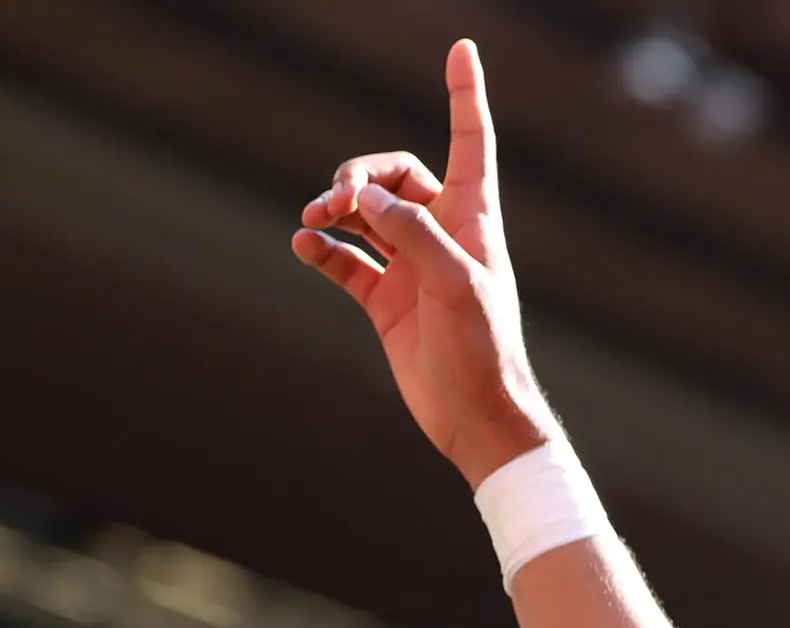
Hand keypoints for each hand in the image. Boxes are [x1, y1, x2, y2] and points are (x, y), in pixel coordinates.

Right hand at [291, 39, 555, 486]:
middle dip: (359, 175)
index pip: (469, 143)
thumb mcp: (456, 284)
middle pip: (395, 175)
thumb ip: (412, 233)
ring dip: (335, 208)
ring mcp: (411, 267)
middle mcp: (442, 236)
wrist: (477, 418)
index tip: (461, 49)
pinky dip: (324, 249)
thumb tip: (366, 198)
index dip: (464, 96)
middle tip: (337, 198)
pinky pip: (346, 260)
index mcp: (473, 221)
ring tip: (314, 220)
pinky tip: (306, 246)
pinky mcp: (386, 302)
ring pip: (365, 214)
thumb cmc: (483, 350)